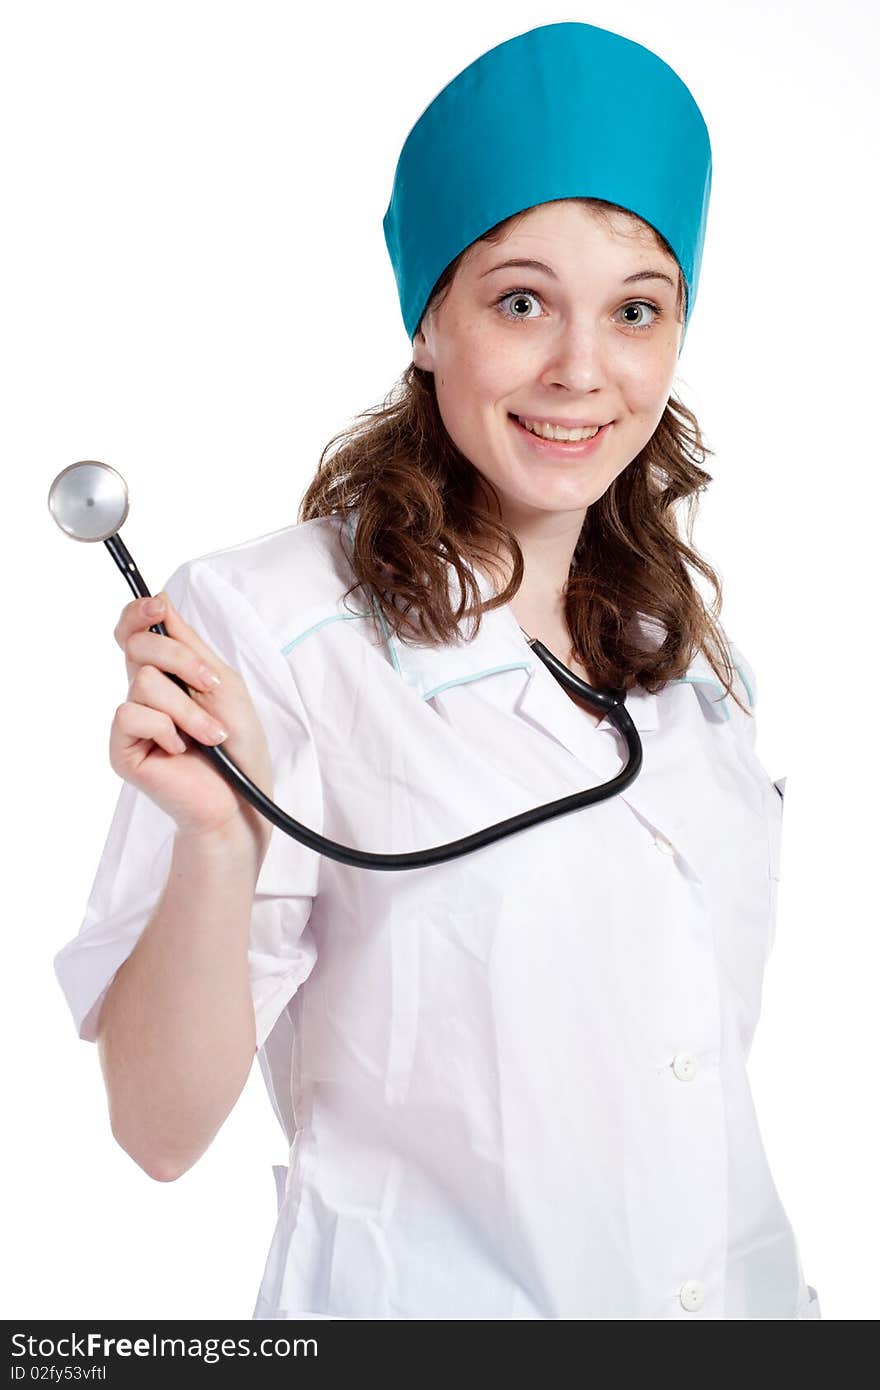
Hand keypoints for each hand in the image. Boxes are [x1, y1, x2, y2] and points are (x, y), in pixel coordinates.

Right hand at [109, 591, 273, 860]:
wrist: (242, 797)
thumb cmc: (239, 745)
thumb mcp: (222, 683)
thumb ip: (189, 645)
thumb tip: (160, 602)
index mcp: (165, 674)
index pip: (134, 632)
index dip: (138, 613)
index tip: (158, 606)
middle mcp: (143, 694)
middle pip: (138, 646)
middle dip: (181, 660)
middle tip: (211, 685)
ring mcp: (131, 722)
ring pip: (144, 683)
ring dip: (188, 709)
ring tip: (209, 735)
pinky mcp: (122, 748)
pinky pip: (131, 715)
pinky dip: (167, 730)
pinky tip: (180, 751)